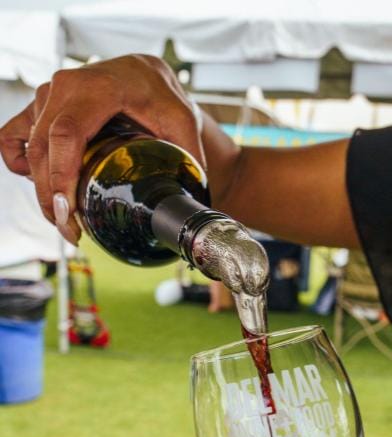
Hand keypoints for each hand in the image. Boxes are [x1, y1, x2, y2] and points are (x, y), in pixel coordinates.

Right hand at [1, 55, 205, 243]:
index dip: (61, 176)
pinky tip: (42, 181)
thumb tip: (196, 203)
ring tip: (64, 217)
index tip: (66, 211)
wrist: (144, 72)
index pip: (66, 134)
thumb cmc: (161, 94)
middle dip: (51, 196)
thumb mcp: (181, 121)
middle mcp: (64, 88)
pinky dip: (20, 161)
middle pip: (43, 149)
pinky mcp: (36, 107)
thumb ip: (187, 157)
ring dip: (39, 187)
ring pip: (28, 148)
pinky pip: (11, 136)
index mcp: (98, 88)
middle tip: (70, 231)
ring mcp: (46, 96)